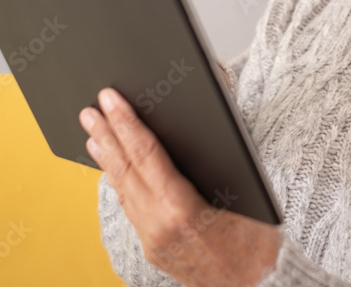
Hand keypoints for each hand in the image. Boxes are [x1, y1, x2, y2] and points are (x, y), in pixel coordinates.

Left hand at [79, 88, 280, 286]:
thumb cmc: (260, 242)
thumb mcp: (245, 192)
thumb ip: (218, 159)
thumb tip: (203, 121)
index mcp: (182, 208)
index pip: (147, 154)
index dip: (127, 123)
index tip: (112, 100)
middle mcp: (160, 226)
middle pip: (126, 171)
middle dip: (107, 135)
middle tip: (90, 110)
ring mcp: (153, 241)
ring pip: (124, 191)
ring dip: (108, 159)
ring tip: (93, 135)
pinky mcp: (153, 250)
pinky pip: (132, 210)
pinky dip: (120, 185)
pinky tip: (115, 172)